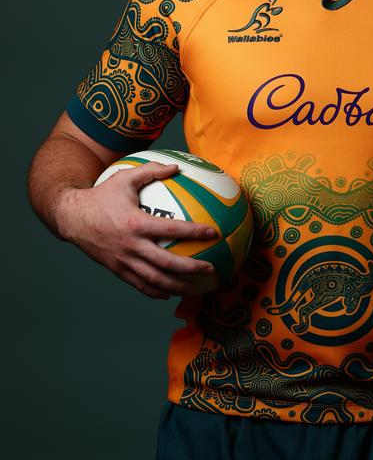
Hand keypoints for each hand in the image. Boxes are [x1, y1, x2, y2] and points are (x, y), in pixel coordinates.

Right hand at [59, 161, 218, 299]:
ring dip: (179, 286)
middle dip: (192, 269)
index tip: (213, 233)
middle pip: (166, 263)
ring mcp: (124, 261)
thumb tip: (176, 167)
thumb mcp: (124, 178)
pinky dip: (156, 292)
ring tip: (198, 288)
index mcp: (136, 223)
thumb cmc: (101, 196)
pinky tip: (171, 293)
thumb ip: (151, 171)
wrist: (71, 218)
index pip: (171, 229)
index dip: (193, 232)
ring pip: (155, 280)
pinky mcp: (117, 270)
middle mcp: (131, 246)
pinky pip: (140, 285)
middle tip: (212, 270)